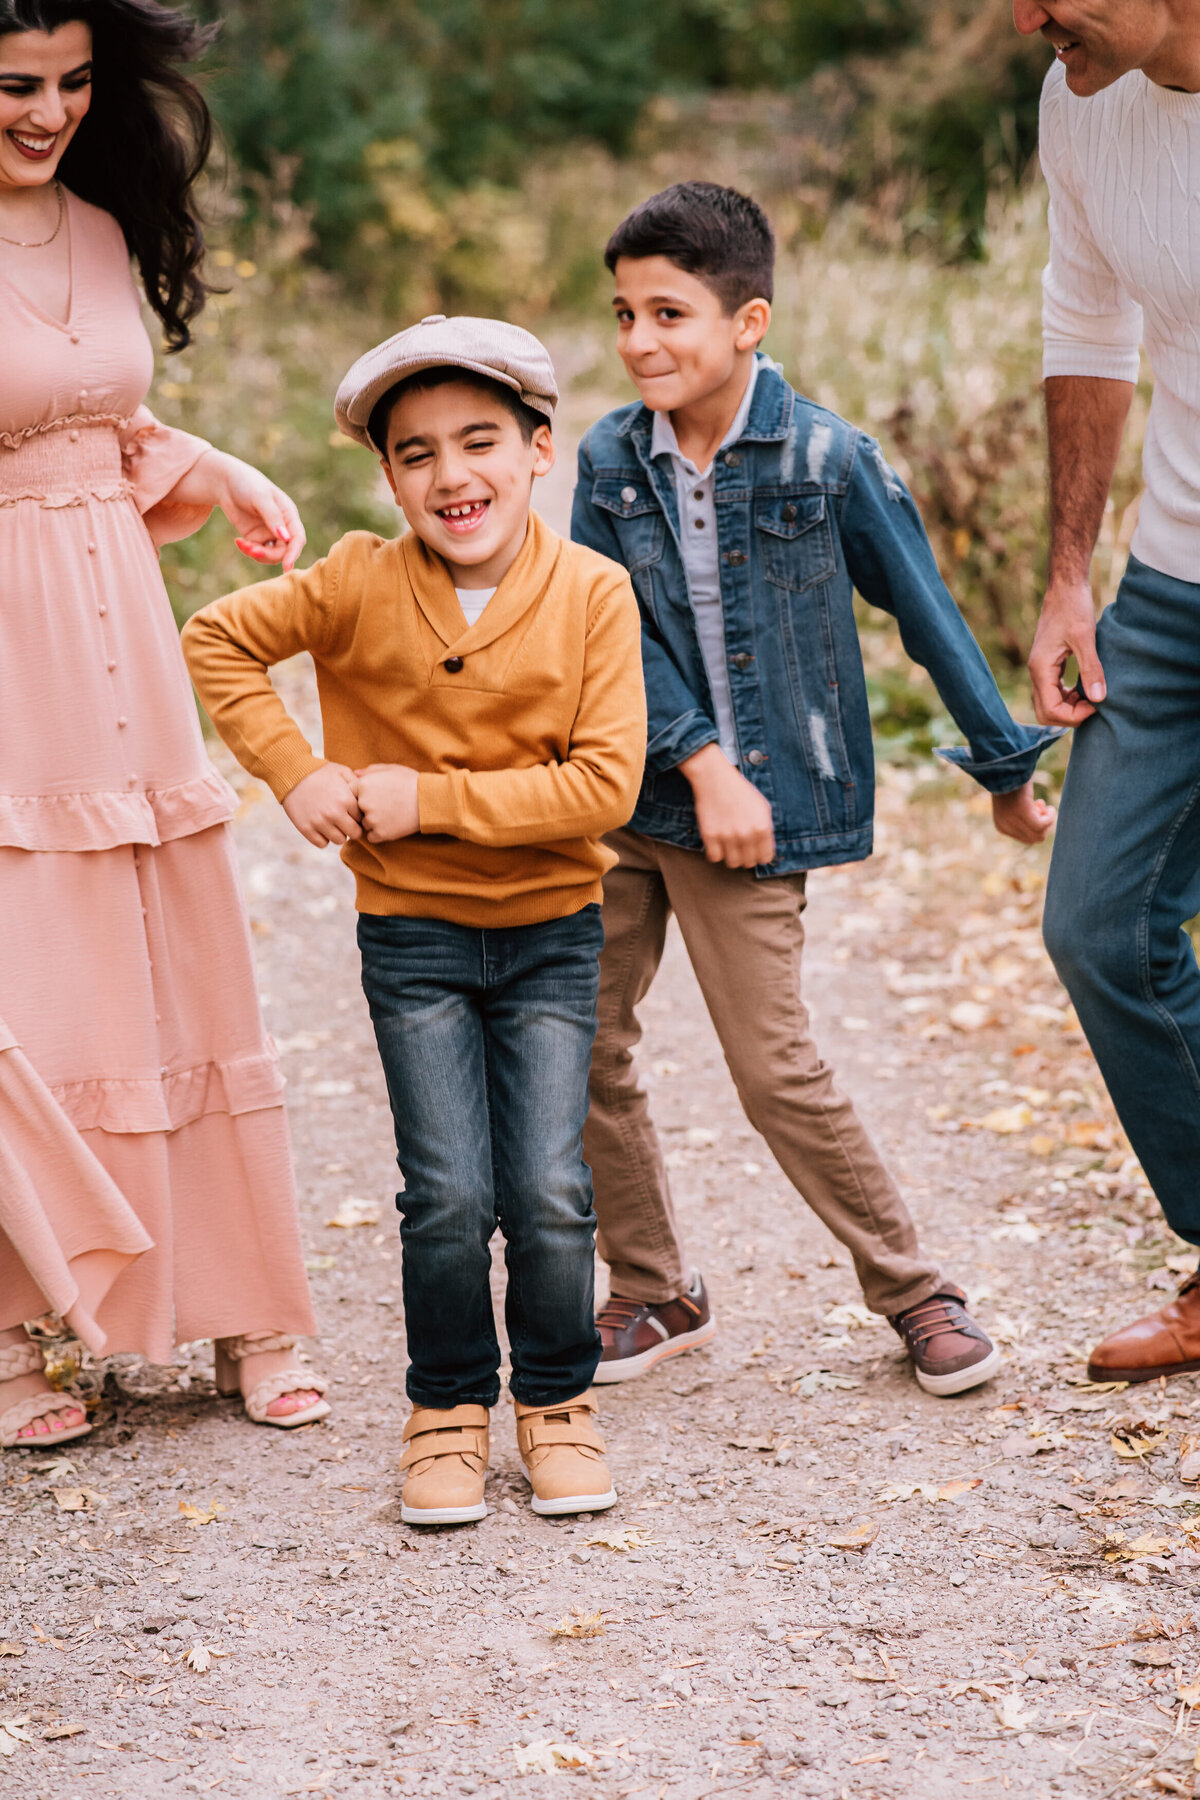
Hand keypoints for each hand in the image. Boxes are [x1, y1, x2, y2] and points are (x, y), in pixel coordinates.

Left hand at [196, 449, 306, 572]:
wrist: (226, 481)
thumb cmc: (247, 483)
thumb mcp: (260, 497)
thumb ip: (273, 517)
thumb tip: (285, 538)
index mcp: (289, 515)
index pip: (297, 538)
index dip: (293, 553)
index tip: (286, 566)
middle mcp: (282, 526)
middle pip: (284, 551)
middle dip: (269, 554)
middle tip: (251, 550)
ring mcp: (269, 533)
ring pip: (270, 555)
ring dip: (257, 554)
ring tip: (241, 544)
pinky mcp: (255, 537)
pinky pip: (257, 552)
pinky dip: (248, 550)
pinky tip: (238, 541)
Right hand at [282, 764, 361, 848]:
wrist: (292, 773)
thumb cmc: (320, 772)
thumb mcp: (342, 772)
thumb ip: (358, 785)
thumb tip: (369, 797)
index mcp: (346, 800)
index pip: (362, 819)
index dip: (358, 816)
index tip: (353, 813)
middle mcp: (334, 813)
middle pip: (355, 834)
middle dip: (353, 829)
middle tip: (346, 822)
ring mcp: (320, 823)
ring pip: (340, 841)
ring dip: (338, 834)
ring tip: (333, 824)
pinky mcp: (306, 829)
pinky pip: (322, 844)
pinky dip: (323, 838)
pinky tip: (322, 828)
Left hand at [355, 764, 420, 844]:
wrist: (429, 800)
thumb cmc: (411, 782)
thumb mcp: (390, 769)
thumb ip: (370, 771)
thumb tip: (355, 775)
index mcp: (363, 785)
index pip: (350, 793)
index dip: (361, 795)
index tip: (375, 795)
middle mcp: (363, 802)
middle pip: (357, 809)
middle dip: (367, 809)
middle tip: (385, 805)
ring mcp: (371, 819)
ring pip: (365, 824)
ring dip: (374, 822)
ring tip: (392, 814)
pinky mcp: (381, 833)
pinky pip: (372, 836)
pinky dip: (380, 833)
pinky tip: (393, 824)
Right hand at [678, 743, 775, 866]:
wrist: (715, 779)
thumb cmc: (739, 791)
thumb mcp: (762, 807)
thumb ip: (766, 830)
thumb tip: (765, 850)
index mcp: (763, 827)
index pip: (765, 858)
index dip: (760, 855)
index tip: (754, 851)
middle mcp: (746, 834)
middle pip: (749, 863)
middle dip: (745, 856)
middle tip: (740, 846)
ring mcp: (727, 836)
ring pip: (732, 863)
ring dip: (731, 856)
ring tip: (729, 845)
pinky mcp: (710, 836)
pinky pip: (714, 857)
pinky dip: (715, 853)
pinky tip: (717, 843)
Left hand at [991, 782, 1055, 844]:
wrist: (1003, 769)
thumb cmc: (1010, 784)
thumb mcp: (1012, 805)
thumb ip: (1021, 816)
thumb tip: (1038, 818)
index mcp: (1001, 826)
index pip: (1026, 838)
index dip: (1036, 826)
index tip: (1036, 809)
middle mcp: (1006, 827)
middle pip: (1034, 839)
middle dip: (1043, 825)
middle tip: (1041, 807)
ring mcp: (1013, 821)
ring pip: (1040, 835)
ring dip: (1048, 821)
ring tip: (1044, 806)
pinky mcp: (1023, 813)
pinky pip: (1043, 824)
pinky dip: (1050, 817)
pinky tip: (1050, 808)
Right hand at [1028, 579, 1105, 725]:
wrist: (1065, 587)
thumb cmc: (1073, 607)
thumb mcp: (1086, 638)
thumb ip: (1091, 669)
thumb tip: (1099, 699)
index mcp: (1040, 669)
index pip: (1050, 710)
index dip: (1074, 715)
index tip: (1096, 703)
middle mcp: (1036, 672)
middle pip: (1045, 714)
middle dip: (1069, 716)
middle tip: (1094, 704)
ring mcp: (1041, 670)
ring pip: (1049, 705)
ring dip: (1070, 707)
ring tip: (1092, 695)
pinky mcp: (1048, 665)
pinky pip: (1054, 692)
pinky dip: (1069, 697)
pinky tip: (1085, 687)